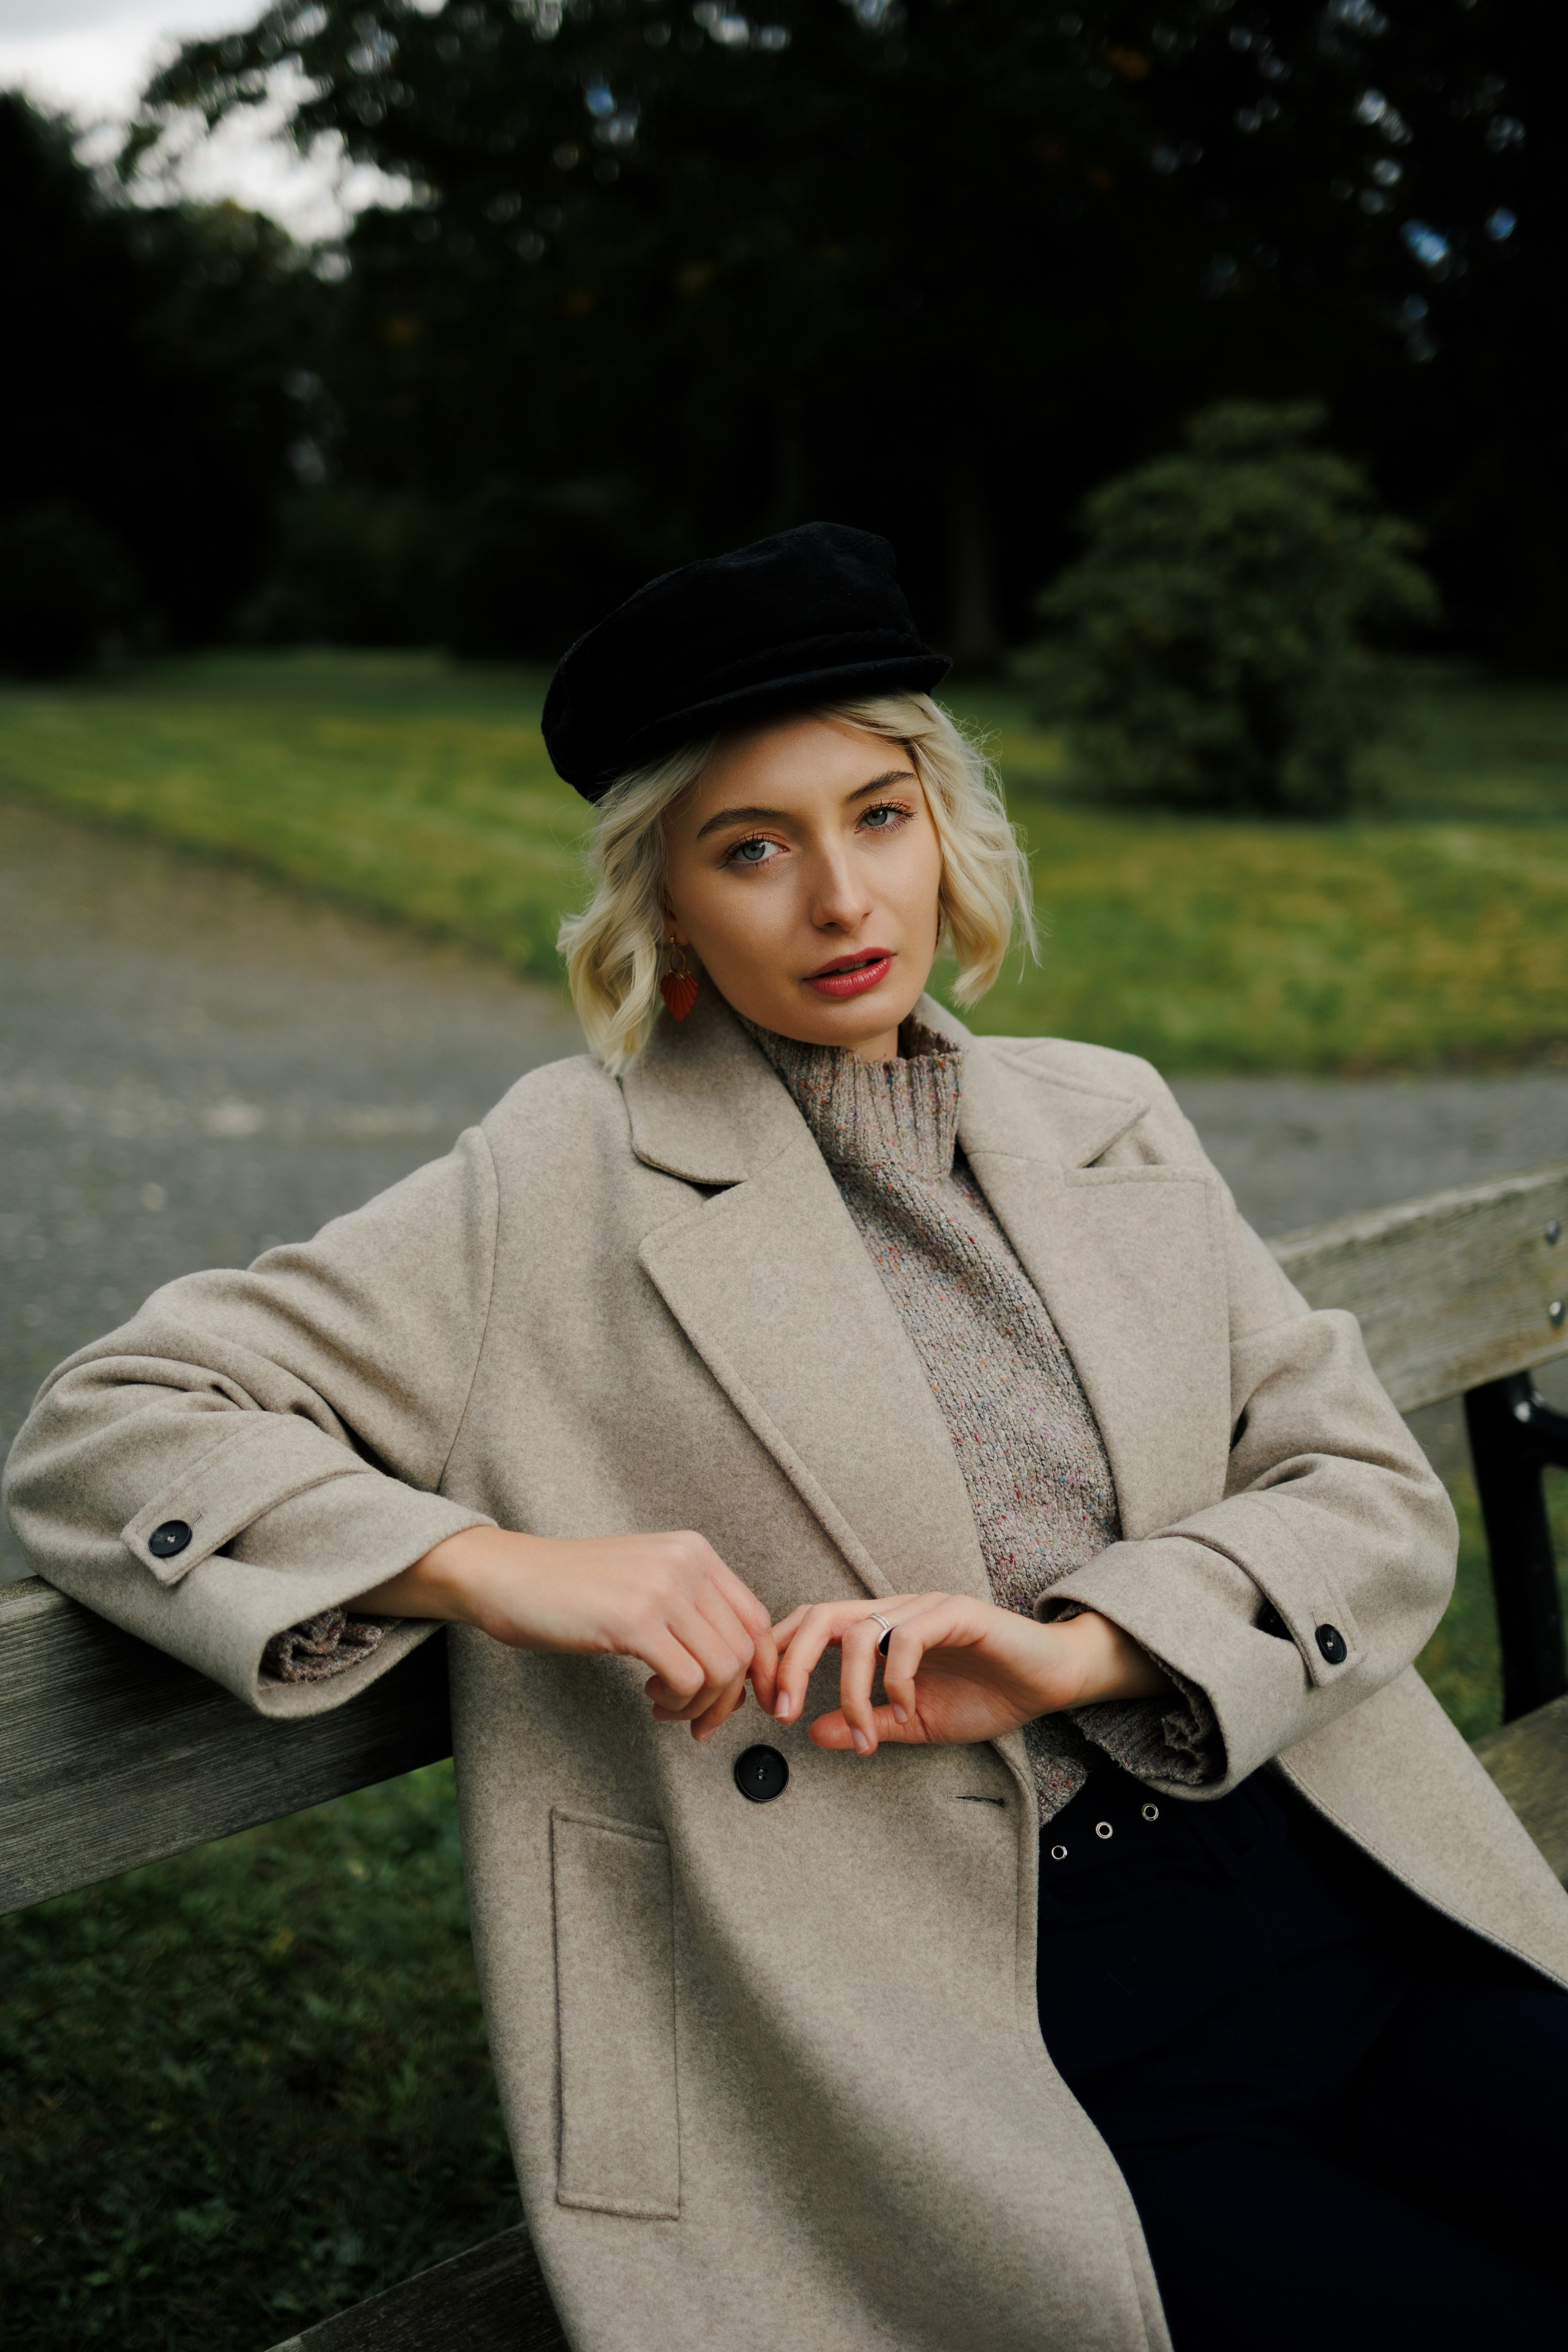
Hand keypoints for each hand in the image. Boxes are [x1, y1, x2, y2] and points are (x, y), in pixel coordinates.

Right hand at [356, 1525, 777, 1740]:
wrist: (508, 1576)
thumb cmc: (572, 1588)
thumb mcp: (645, 1580)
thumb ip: (690, 1608)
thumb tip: (733, 1663)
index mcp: (694, 1551)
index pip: (756, 1618)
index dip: (758, 1669)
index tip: (742, 1701)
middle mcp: (687, 1563)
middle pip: (744, 1648)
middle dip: (728, 1698)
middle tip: (696, 1720)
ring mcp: (661, 1589)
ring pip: (721, 1668)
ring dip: (698, 1703)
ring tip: (664, 1704)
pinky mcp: (633, 1620)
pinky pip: (687, 1678)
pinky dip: (677, 1702)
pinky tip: (648, 1695)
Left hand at [770, 1592, 1170, 1755]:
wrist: (1050, 1681)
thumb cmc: (986, 1694)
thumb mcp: (915, 1722)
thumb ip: (867, 1723)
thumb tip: (811, 1732)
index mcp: (877, 1631)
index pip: (807, 1625)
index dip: (775, 1658)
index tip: (766, 1707)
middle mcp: (893, 1611)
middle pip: (817, 1615)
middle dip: (786, 1662)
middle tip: (781, 1713)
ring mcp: (923, 1609)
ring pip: (858, 1630)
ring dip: (846, 1689)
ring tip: (862, 1733)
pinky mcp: (956, 1613)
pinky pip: (908, 1638)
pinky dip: (895, 1679)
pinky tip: (905, 1708)